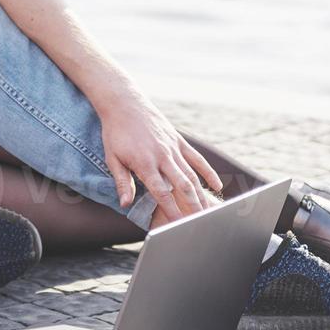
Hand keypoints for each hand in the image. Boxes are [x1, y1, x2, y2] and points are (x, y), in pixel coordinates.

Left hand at [99, 97, 223, 222]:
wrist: (124, 103)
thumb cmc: (116, 132)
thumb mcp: (112, 158)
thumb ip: (122, 182)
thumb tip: (125, 204)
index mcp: (145, 163)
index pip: (161, 193)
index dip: (171, 210)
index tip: (178, 225)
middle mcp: (163, 156)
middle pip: (182, 186)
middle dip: (192, 207)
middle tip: (201, 223)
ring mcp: (173, 148)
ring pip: (192, 175)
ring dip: (201, 194)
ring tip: (209, 211)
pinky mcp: (179, 140)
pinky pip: (196, 158)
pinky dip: (208, 172)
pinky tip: (217, 185)